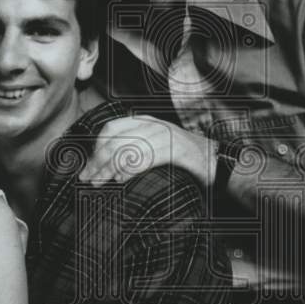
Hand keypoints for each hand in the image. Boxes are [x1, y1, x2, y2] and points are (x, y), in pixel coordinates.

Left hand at [78, 116, 216, 185]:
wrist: (216, 160)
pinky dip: (129, 170)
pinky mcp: (174, 150)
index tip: (89, 165)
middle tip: (88, 178)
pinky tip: (121, 180)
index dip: (96, 147)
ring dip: (108, 169)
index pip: (111, 128)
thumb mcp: (156, 144)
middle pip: (115, 140)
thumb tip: (106, 164)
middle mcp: (153, 125)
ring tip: (99, 182)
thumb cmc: (184, 158)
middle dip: (97, 161)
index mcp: (146, 121)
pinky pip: (145, 158)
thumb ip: (134, 148)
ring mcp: (164, 136)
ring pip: (126, 150)